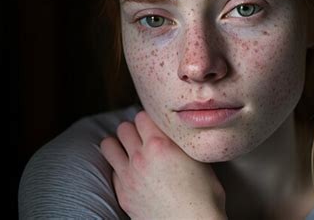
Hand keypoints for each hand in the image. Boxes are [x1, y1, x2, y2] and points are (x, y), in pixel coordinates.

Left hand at [100, 111, 226, 219]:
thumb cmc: (205, 198)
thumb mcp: (199, 161)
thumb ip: (181, 144)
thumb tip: (175, 136)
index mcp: (161, 144)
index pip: (142, 115)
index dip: (150, 120)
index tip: (155, 126)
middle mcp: (141, 156)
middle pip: (124, 127)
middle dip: (133, 130)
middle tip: (143, 138)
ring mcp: (129, 176)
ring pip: (108, 145)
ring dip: (118, 144)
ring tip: (129, 150)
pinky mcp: (123, 194)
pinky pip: (112, 170)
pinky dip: (119, 168)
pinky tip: (132, 173)